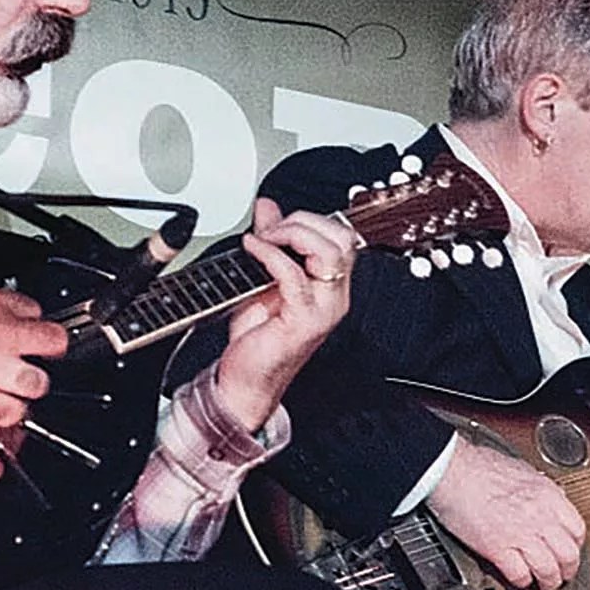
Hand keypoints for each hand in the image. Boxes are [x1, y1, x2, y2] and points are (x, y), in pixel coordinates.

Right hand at [0, 283, 66, 424]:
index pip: (32, 308)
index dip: (27, 321)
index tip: (23, 328)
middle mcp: (2, 336)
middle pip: (52, 342)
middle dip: (43, 353)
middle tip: (30, 359)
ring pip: (37, 382)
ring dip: (27, 385)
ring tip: (13, 386)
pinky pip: (12, 412)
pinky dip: (6, 412)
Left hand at [211, 199, 356, 431]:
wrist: (247, 381)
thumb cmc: (257, 338)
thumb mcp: (261, 278)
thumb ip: (271, 242)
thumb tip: (268, 208)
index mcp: (330, 285)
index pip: (341, 236)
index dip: (309, 219)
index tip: (274, 222)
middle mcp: (334, 296)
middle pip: (341, 238)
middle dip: (303, 222)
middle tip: (270, 230)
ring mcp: (323, 309)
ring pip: (329, 252)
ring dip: (292, 235)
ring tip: (264, 239)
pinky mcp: (304, 321)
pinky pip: (293, 275)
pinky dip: (270, 255)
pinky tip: (253, 249)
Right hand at [428, 436, 585, 589]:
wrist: (452, 470)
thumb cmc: (478, 466)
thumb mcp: (523, 471)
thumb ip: (541, 489)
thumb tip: (552, 498)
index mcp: (547, 495)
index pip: (577, 529)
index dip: (575, 546)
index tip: (570, 551)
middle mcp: (538, 516)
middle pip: (568, 554)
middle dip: (567, 570)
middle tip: (562, 575)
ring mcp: (519, 534)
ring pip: (548, 569)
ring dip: (548, 582)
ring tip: (544, 585)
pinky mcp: (497, 548)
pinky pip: (519, 574)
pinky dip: (521, 582)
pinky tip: (519, 580)